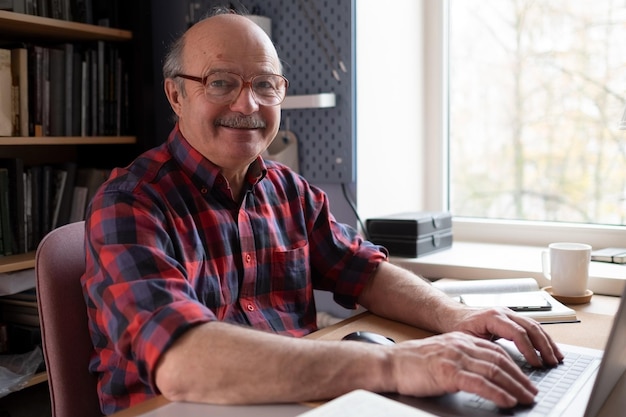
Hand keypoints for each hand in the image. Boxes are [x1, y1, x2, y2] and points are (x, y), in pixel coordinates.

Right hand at [388, 332, 536, 407]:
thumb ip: (461, 360)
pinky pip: (479, 383)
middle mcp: (461, 345)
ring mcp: (455, 358)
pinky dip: (497, 393)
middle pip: (500, 360)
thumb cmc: (412, 363)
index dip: (515, 366)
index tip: (525, 379)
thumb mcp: (442, 355)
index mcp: (460, 340)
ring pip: (494, 371)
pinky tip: (507, 401)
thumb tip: (482, 374)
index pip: (496, 351)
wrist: (390, 363)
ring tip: (525, 398)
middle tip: (532, 392)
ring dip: (514, 387)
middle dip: (520, 378)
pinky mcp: (448, 372)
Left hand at [450, 306, 563, 367]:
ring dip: (547, 342)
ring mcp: (509, 313)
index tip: (536, 364)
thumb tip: (499, 363)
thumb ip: (483, 348)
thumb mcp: (467, 339)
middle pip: (530, 327)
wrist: (453, 315)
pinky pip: (531, 326)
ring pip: (534, 325)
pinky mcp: (512, 318)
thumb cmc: (458, 326)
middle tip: (552, 363)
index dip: (529, 349)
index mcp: (492, 316)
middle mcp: (503, 312)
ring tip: (556, 357)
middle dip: (544, 346)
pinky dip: (542, 338)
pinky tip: (550, 348)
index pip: (517, 332)